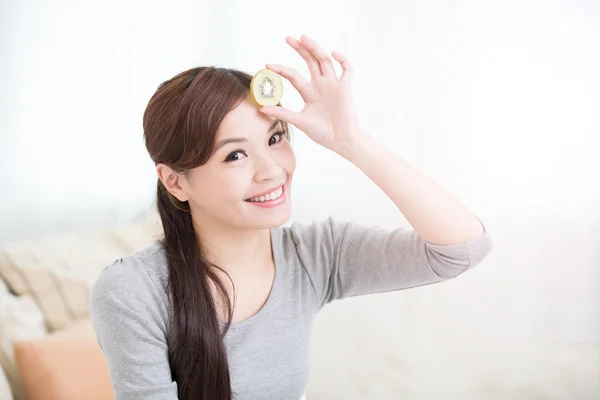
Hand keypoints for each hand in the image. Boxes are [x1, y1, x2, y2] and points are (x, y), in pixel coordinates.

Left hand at [259, 35, 366, 155]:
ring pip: (324, 61)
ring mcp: (333, 85)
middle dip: (300, 49)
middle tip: (288, 38)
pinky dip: (342, 60)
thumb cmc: (322, 133)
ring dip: (315, 48)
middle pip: (310, 62)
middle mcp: (320, 85)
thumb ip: (282, 113)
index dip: (281, 69)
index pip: (293, 75)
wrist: (341, 141)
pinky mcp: (345, 88)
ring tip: (304, 38)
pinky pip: (347, 69)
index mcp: (309, 92)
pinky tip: (334, 53)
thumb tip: (261, 108)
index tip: (268, 65)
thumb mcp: (298, 121)